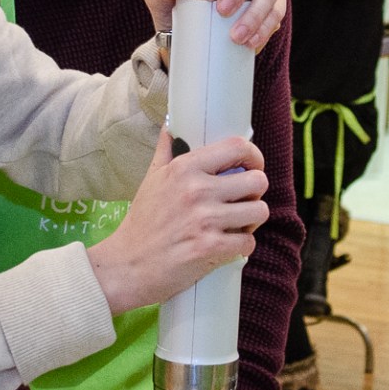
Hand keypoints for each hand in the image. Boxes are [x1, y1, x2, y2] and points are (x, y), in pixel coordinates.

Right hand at [86, 130, 268, 314]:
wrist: (128, 264)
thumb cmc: (142, 222)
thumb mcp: (151, 178)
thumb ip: (166, 150)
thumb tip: (171, 125)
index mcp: (184, 168)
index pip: (237, 147)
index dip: (253, 156)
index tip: (251, 167)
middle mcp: (197, 190)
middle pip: (258, 181)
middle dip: (255, 193)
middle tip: (242, 201)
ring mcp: (205, 219)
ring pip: (259, 211)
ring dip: (252, 220)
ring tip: (237, 224)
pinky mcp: (211, 247)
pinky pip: (248, 242)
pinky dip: (242, 246)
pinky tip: (228, 245)